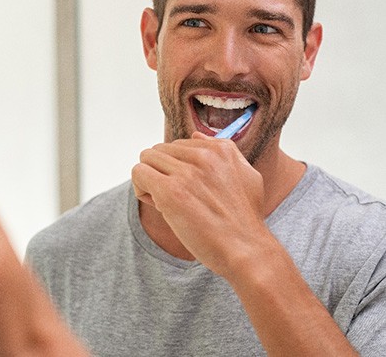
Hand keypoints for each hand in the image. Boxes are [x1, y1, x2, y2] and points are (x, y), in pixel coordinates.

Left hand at [132, 132, 266, 279]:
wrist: (246, 250)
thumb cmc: (244, 219)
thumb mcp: (246, 175)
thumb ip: (223, 150)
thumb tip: (196, 135)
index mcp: (220, 149)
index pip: (179, 145)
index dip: (177, 167)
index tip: (187, 188)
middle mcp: (203, 156)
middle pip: (160, 150)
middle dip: (161, 172)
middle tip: (175, 197)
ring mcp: (186, 173)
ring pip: (147, 159)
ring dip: (150, 180)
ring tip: (165, 201)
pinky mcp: (171, 191)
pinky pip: (139, 173)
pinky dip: (141, 189)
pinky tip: (157, 205)